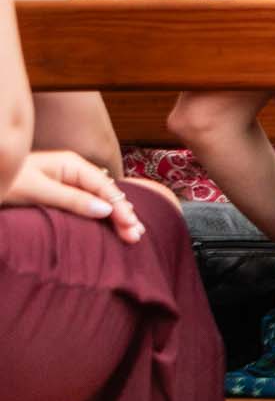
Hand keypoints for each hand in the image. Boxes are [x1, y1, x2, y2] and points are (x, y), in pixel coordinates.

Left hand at [5, 150, 143, 241]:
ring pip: (101, 200)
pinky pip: (89, 205)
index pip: (105, 187)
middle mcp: (74, 171)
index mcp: (72, 164)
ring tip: (133, 234)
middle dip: (124, 214)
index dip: (120, 207)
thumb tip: (106, 210)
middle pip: (107, 194)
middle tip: (136, 236)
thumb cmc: (7, 181)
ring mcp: (69, 182)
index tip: (130, 226)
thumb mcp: (38, 191)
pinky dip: (103, 217)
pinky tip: (113, 224)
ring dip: (117, 217)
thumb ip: (72, 200)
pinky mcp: (62, 194)